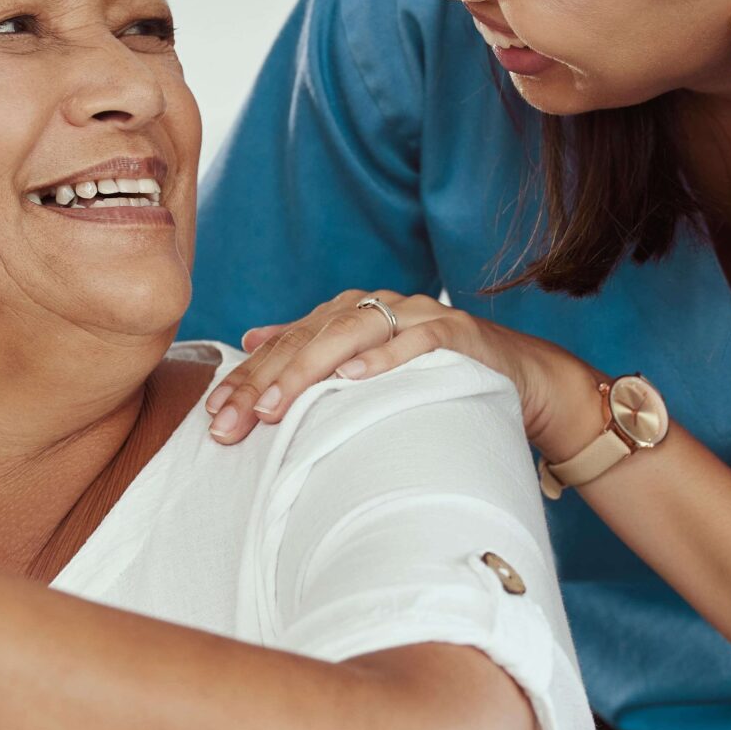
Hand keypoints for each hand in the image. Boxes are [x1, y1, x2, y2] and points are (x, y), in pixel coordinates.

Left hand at [203, 289, 604, 457]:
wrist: (516, 375)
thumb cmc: (432, 377)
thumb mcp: (366, 365)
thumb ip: (312, 349)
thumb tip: (251, 338)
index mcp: (345, 314)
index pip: (285, 346)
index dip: (246, 379)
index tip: (213, 417)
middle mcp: (374, 307)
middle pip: (307, 340)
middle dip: (264, 382)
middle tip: (232, 422)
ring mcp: (412, 315)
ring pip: (349, 334)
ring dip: (309, 370)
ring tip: (275, 406)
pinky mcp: (452, 331)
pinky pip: (413, 341)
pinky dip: (383, 359)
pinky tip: (352, 379)